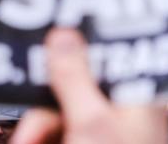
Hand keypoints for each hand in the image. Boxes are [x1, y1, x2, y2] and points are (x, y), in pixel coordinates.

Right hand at [11, 28, 167, 143]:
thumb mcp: (89, 122)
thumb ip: (74, 76)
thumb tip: (63, 35)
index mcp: (138, 99)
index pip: (108, 55)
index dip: (76, 48)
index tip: (49, 43)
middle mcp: (124, 112)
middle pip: (73, 86)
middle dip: (43, 111)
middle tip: (32, 129)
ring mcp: (103, 131)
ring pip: (57, 112)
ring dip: (36, 130)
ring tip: (29, 142)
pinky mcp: (85, 142)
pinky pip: (54, 130)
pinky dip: (40, 138)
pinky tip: (31, 142)